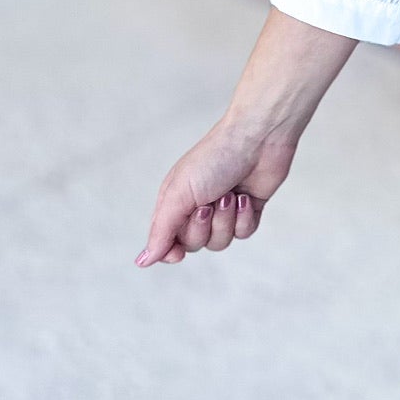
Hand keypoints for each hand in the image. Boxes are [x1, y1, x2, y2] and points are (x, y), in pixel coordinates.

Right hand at [136, 121, 298, 265]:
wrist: (257, 139)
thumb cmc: (213, 158)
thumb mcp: (178, 194)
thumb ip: (161, 230)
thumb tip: (142, 261)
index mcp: (175, 202)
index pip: (167, 242)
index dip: (172, 251)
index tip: (178, 253)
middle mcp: (197, 208)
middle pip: (195, 244)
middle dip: (203, 227)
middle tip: (209, 203)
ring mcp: (224, 210)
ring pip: (220, 242)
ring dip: (225, 220)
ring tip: (230, 195)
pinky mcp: (248, 210)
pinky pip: (243, 233)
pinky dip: (244, 218)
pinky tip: (245, 197)